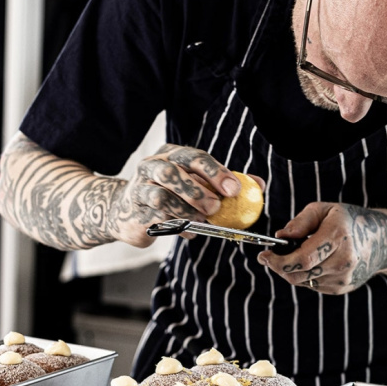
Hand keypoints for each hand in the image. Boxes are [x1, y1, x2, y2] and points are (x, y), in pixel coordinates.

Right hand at [107, 144, 246, 246]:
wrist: (128, 211)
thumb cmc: (172, 194)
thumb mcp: (198, 184)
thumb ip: (226, 183)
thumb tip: (259, 185)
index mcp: (171, 154)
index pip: (194, 157)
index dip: (215, 172)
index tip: (234, 189)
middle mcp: (152, 166)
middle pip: (172, 173)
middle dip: (197, 191)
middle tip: (216, 207)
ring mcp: (139, 188)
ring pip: (161, 197)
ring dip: (186, 211)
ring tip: (202, 221)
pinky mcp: (135, 211)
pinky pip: (156, 219)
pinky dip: (177, 226)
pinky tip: (188, 231)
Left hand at [258, 202, 386, 293]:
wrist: (382, 241)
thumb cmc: (348, 221)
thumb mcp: (324, 210)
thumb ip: (301, 222)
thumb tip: (280, 236)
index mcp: (338, 236)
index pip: (303, 259)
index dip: (278, 261)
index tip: (263, 255)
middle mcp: (343, 261)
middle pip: (299, 275)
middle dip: (278, 267)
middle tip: (268, 258)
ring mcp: (343, 277)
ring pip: (303, 282)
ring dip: (291, 271)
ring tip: (293, 256)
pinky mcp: (342, 288)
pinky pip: (313, 285)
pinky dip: (304, 276)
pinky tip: (310, 263)